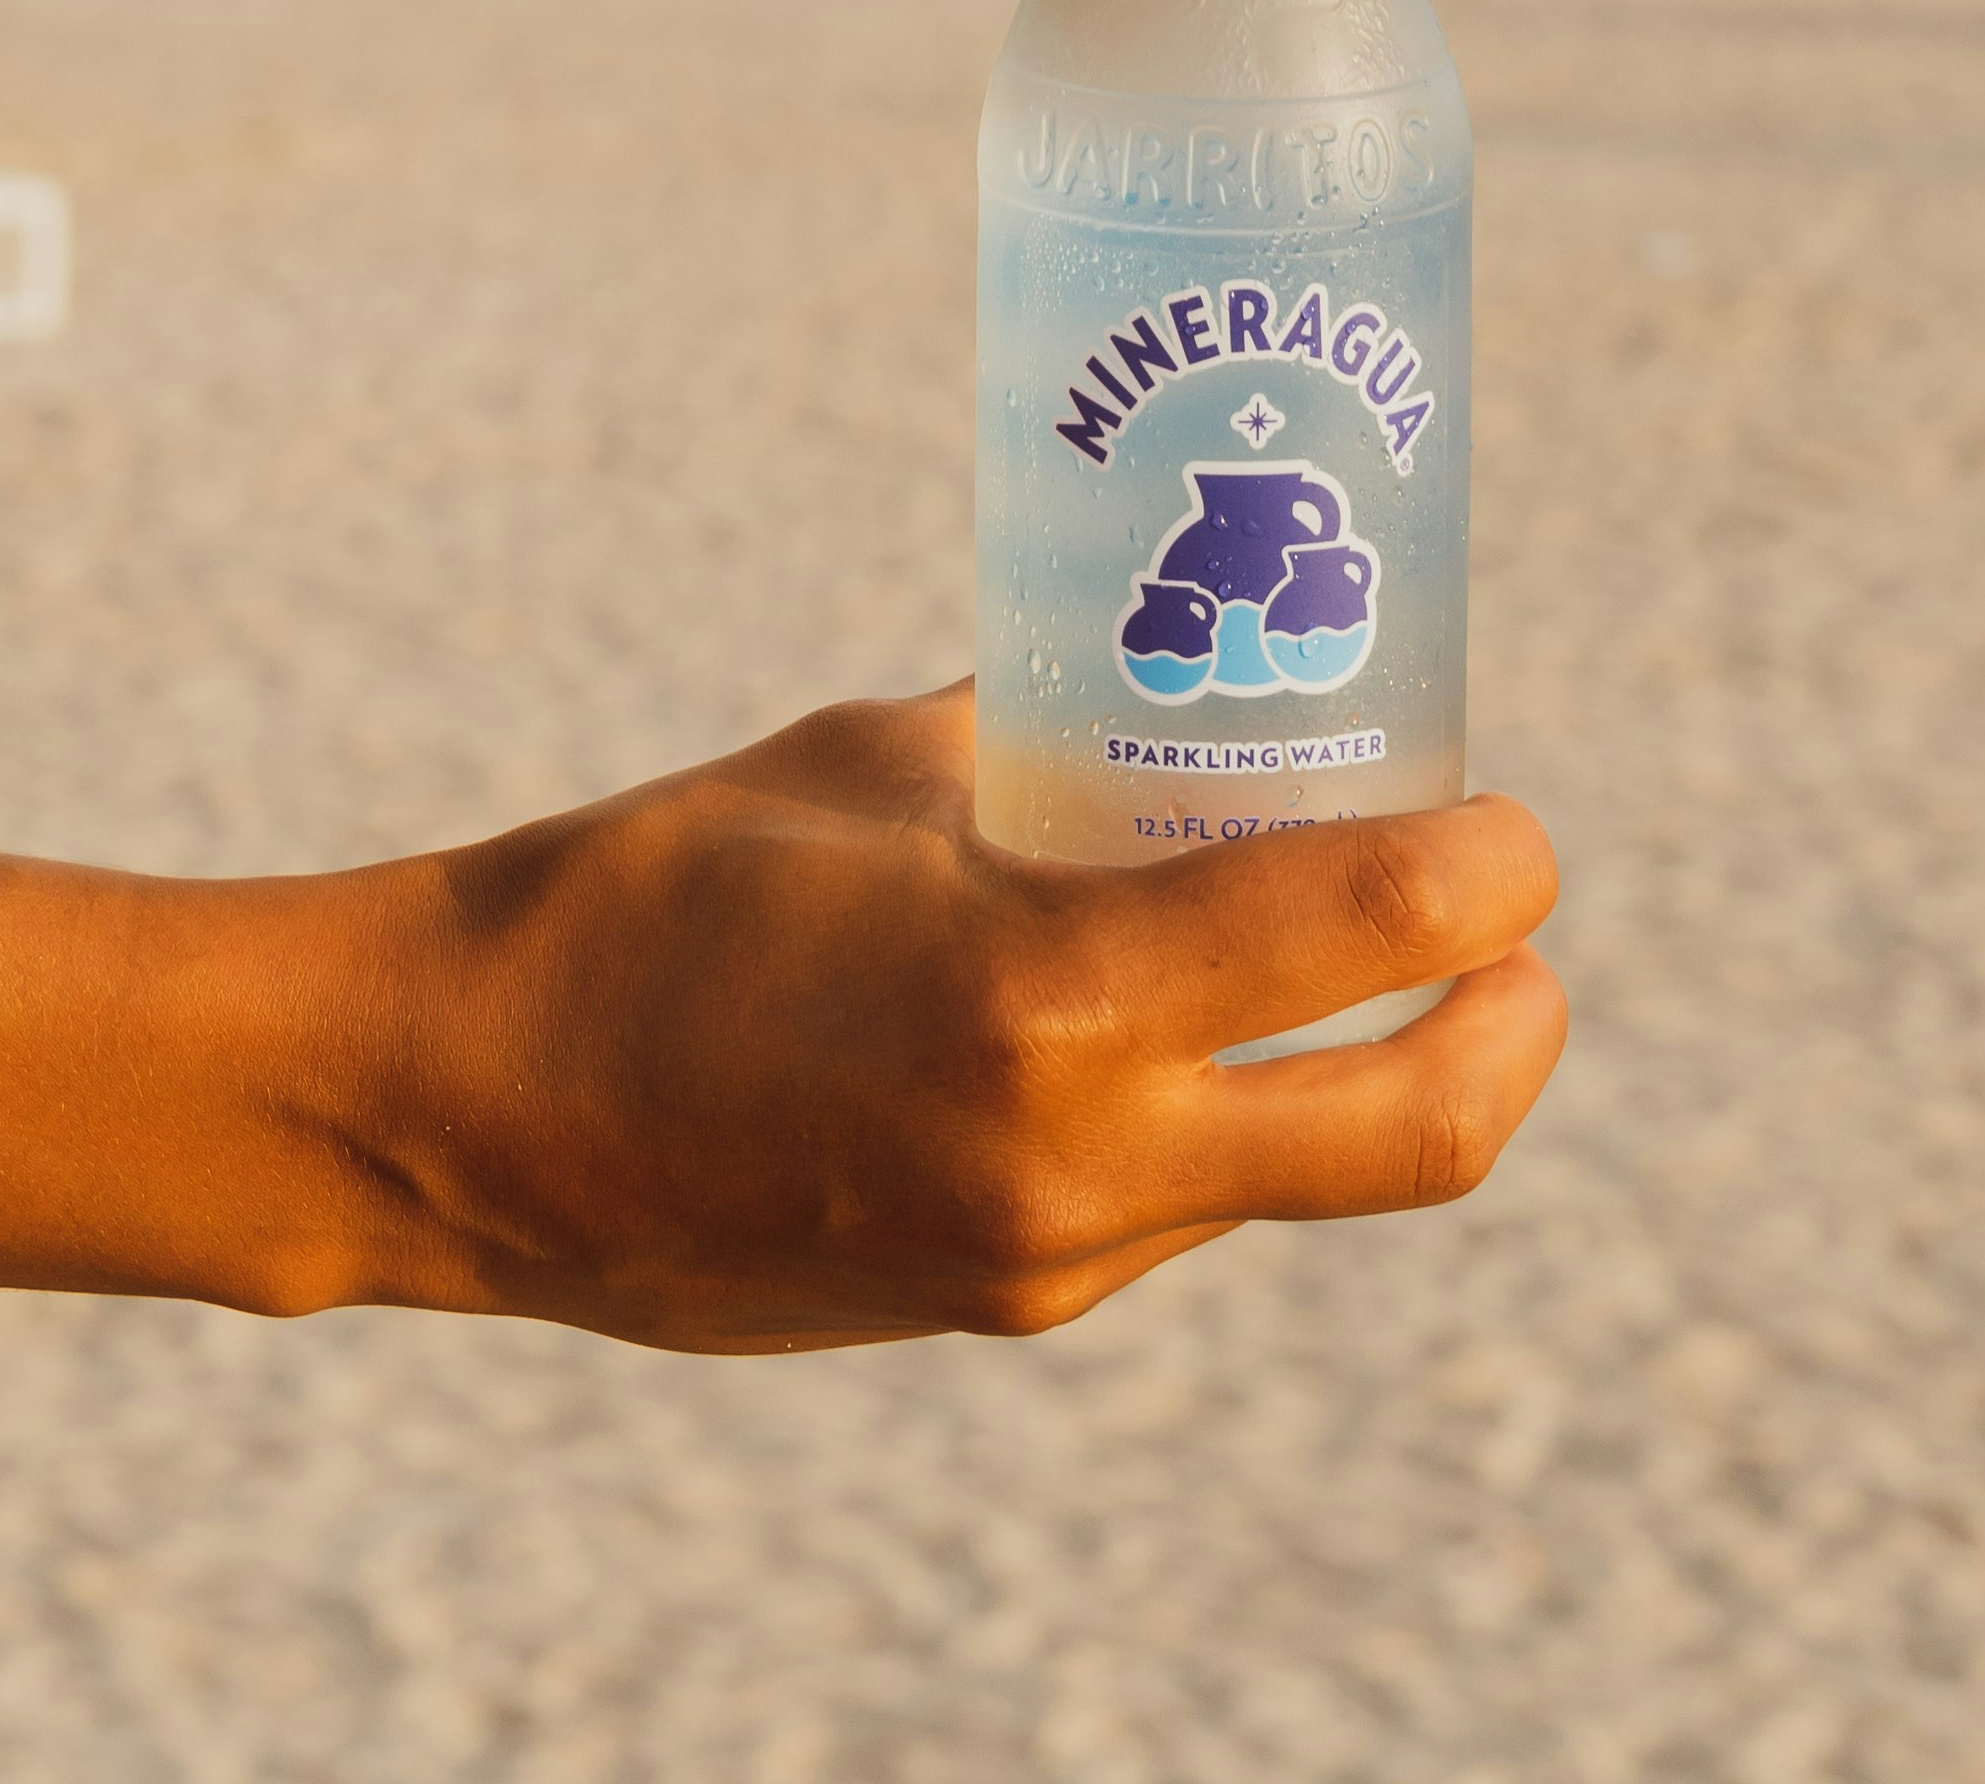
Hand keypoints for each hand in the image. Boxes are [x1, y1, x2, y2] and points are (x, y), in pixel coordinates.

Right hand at [385, 688, 1560, 1347]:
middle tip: (1519, 942)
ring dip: (1363, 1072)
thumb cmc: (650, 890)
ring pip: (1292, 1175)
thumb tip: (1161, 681)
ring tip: (1359, 955)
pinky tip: (1181, 1027)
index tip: (1511, 822)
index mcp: (1042, 992)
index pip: (1361, 933)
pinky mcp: (997, 1304)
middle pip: (1413, 1139)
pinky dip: (1226, 1118)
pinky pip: (1175, 1207)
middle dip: (1511, 1038)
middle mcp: (1071, 1158)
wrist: (465, 1116)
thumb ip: (1038, 746)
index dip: (1490, 870)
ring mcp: (1040, 1258)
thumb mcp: (871, 769)